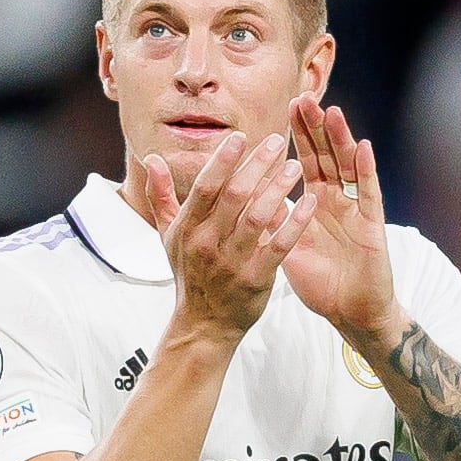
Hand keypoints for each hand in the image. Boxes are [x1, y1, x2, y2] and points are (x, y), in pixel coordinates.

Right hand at [143, 131, 317, 343]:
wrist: (204, 323)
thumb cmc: (189, 273)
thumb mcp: (168, 235)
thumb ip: (161, 195)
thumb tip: (152, 158)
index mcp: (188, 228)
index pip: (205, 187)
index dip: (223, 160)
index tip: (240, 136)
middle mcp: (208, 243)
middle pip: (235, 196)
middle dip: (257, 165)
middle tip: (278, 140)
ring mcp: (233, 262)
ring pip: (258, 217)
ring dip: (278, 188)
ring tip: (295, 165)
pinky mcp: (257, 279)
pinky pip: (279, 246)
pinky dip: (295, 223)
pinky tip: (309, 202)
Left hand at [281, 93, 403, 345]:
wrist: (349, 311)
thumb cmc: (320, 280)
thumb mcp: (287, 246)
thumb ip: (271, 219)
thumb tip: (243, 193)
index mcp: (316, 201)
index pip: (306, 160)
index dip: (298, 135)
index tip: (285, 106)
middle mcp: (338, 199)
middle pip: (326, 155)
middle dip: (314, 127)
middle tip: (302, 97)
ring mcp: (357, 208)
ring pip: (348, 166)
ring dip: (340, 139)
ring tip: (329, 112)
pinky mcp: (373, 224)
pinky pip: (370, 193)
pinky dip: (367, 170)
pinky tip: (363, 147)